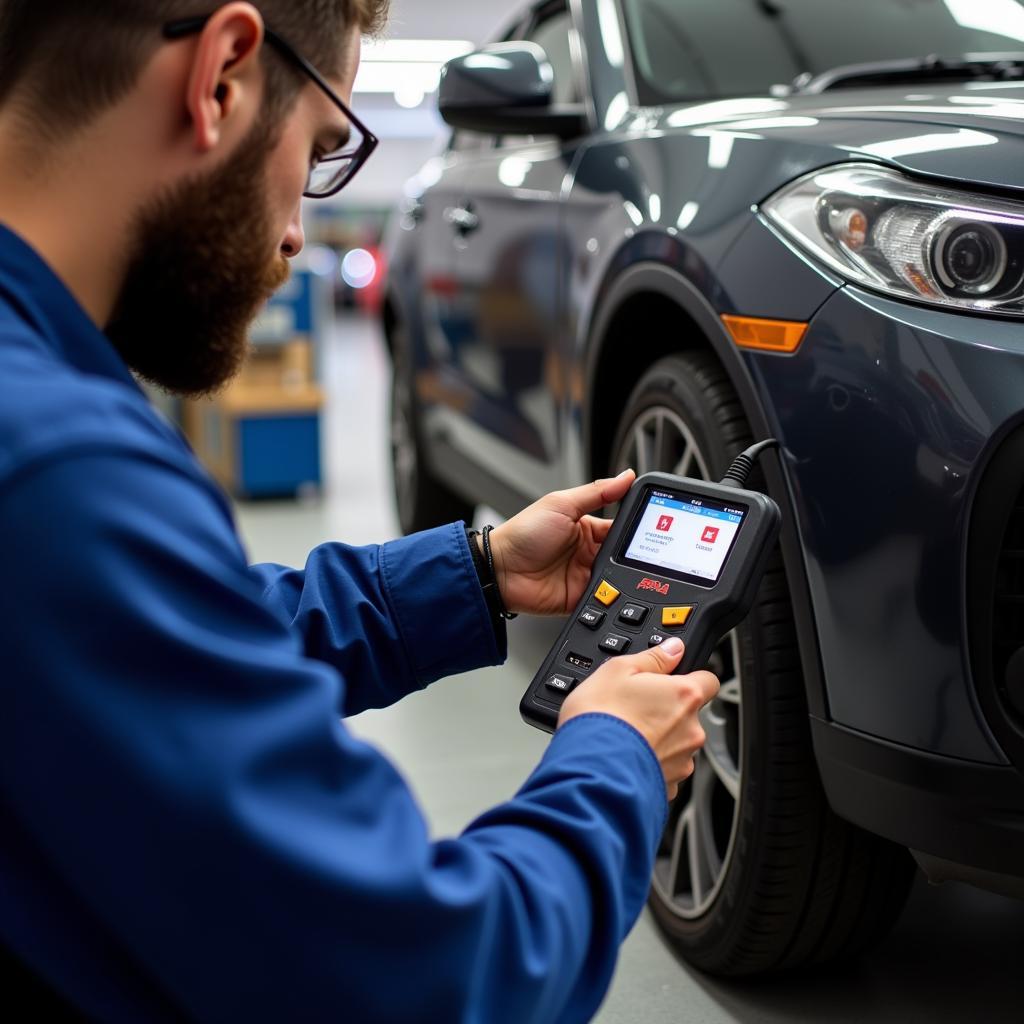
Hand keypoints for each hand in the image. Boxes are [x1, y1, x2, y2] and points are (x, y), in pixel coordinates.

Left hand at [484, 470, 635, 616]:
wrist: (499, 570)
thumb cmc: (522, 534)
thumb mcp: (561, 504)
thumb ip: (597, 492)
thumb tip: (626, 476)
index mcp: (587, 527)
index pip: (622, 528)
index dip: (638, 530)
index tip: (657, 529)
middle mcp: (588, 552)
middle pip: (625, 556)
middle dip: (636, 557)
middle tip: (647, 555)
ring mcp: (585, 576)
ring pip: (620, 579)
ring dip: (625, 578)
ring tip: (628, 573)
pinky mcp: (580, 598)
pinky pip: (604, 600)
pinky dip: (613, 598)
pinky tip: (616, 592)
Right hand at [558, 638, 718, 799]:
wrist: (589, 769)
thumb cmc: (601, 718)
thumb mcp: (617, 670)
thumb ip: (652, 658)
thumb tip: (672, 649)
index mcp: (684, 696)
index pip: (708, 680)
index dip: (690, 677)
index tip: (672, 680)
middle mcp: (691, 730)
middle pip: (690, 714)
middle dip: (668, 711)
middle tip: (635, 709)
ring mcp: (682, 761)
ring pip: (677, 743)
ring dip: (659, 739)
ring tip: (627, 735)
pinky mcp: (669, 787)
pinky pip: (664, 769)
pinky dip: (650, 763)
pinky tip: (627, 756)